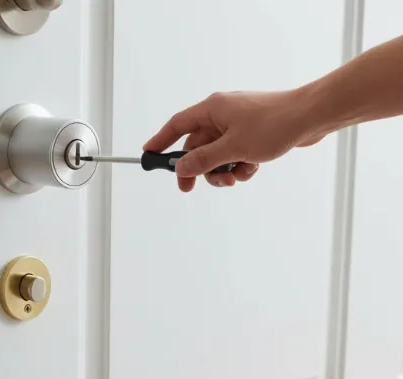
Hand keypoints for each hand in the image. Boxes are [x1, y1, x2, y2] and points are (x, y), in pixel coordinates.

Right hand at [143, 90, 321, 191]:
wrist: (312, 116)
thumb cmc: (275, 123)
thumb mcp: (233, 147)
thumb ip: (204, 160)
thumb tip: (181, 169)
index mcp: (212, 109)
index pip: (177, 126)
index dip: (160, 141)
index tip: (148, 155)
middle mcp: (222, 115)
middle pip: (196, 147)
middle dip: (198, 169)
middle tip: (191, 188)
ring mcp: (237, 125)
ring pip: (216, 155)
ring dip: (222, 171)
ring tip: (236, 176)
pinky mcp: (251, 134)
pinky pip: (234, 155)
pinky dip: (239, 166)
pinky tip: (252, 167)